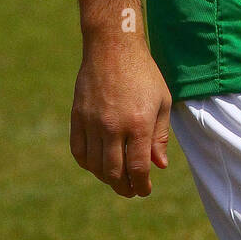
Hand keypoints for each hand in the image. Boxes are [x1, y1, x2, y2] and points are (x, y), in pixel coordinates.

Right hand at [70, 38, 171, 196]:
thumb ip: (160, 136)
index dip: (141, 185)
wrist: (113, 48)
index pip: (138, 168)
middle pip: (114, 172)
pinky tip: (98, 164)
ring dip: (106, 178)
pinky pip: (79, 151)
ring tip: (117, 178)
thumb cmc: (144, 74)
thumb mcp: (162, 102)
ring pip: (95, 165)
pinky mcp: (78, 117)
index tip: (145, 191)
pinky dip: (88, 163)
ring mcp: (92, 122)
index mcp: (139, 123)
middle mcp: (113, 126)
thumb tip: (160, 166)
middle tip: (131, 190)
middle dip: (124, 187)